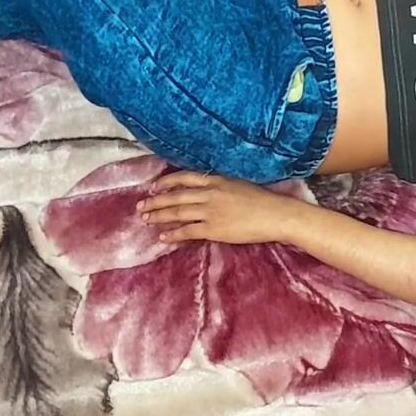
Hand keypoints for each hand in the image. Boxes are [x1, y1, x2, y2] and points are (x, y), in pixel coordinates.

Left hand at [137, 171, 301, 244]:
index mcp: (216, 180)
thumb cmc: (262, 201)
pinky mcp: (213, 229)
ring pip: (177, 213)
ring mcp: (210, 211)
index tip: (153, 186)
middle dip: (155, 201)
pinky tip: (163, 237)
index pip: (184, 177)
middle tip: (140, 206)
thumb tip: (206, 190)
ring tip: (146, 220)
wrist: (275, 215)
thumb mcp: (238, 185)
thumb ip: (220, 187)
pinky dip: (173, 234)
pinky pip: (187, 231)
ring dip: (159, 216)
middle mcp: (209, 193)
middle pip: (175, 197)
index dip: (166, 182)